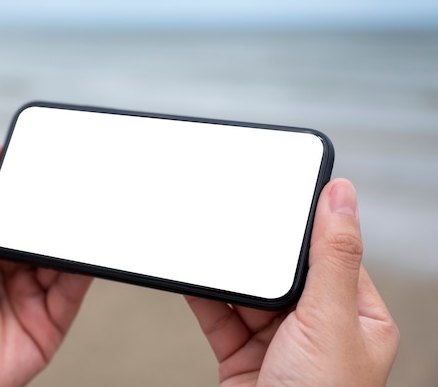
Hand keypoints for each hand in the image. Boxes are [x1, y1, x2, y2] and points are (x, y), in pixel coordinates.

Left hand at [0, 141, 91, 386]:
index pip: (23, 212)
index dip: (40, 192)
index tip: (58, 167)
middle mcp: (16, 268)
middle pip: (48, 233)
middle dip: (64, 214)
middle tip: (81, 189)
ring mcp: (35, 294)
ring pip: (66, 257)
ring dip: (77, 238)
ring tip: (88, 215)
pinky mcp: (52, 321)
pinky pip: (75, 288)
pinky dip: (86, 268)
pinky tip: (87, 249)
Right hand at [187, 178, 398, 386]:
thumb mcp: (329, 319)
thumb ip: (333, 257)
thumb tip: (342, 195)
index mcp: (356, 317)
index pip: (332, 254)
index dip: (307, 225)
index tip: (281, 193)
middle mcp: (318, 329)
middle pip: (283, 273)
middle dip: (258, 253)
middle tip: (236, 219)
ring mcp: (278, 343)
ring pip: (248, 294)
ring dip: (228, 275)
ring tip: (209, 245)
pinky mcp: (242, 356)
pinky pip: (221, 316)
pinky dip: (205, 297)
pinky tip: (194, 277)